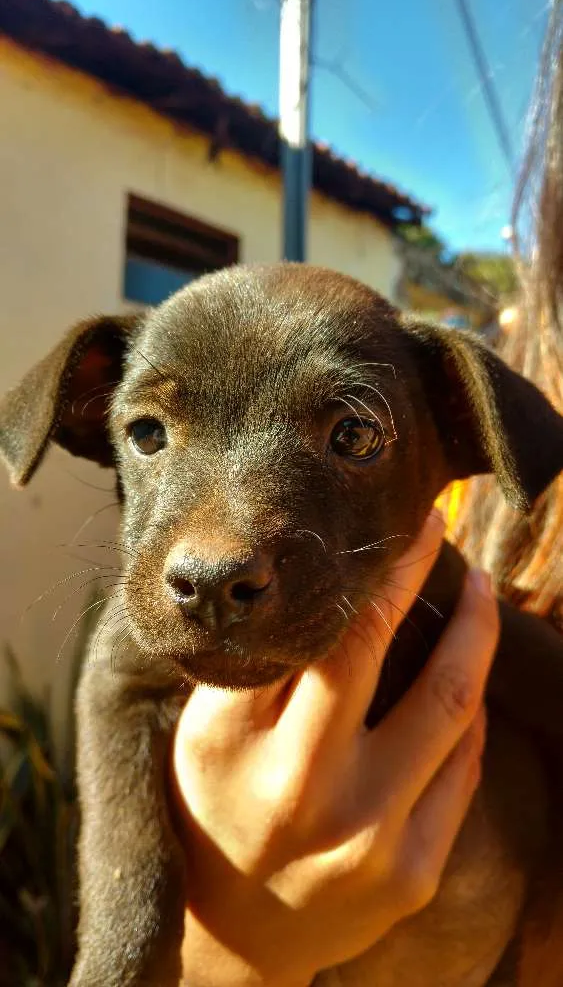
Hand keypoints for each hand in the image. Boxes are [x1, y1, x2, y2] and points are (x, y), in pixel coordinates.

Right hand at [173, 511, 498, 986]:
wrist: (235, 936)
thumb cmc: (212, 812)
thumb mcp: (203, 735)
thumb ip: (257, 670)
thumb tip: (320, 585)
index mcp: (235, 741)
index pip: (321, 632)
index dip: (378, 572)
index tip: (406, 528)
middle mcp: (304, 789)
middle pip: (391, 656)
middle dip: (431, 580)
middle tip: (447, 532)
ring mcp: (366, 837)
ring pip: (451, 708)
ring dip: (475, 638)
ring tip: (479, 598)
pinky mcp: (411, 874)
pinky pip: (462, 770)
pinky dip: (468, 715)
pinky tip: (466, 684)